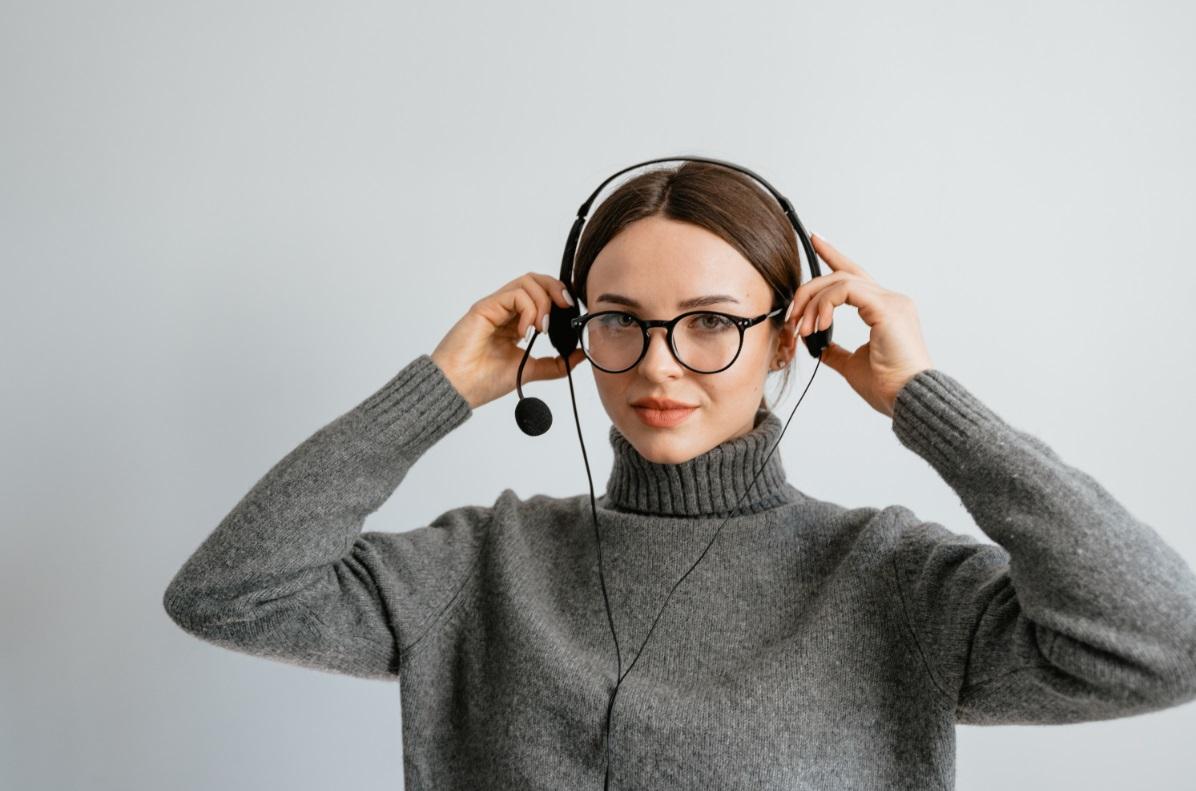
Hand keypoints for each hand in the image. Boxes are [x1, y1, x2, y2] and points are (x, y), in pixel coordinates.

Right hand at [431, 272, 586, 409]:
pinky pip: (515, 294)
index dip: (560, 297)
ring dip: (543, 302)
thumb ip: (555, 364)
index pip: (541, 294)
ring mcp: (494, 307)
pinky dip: (528, 309)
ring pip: (527, 282)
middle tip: (565, 309)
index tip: (571, 315)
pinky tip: (524, 331)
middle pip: (536, 280)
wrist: (457, 389)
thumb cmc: (482, 381)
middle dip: (557, 290)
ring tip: (541, 329)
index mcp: (514, 322)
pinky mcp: (485, 307)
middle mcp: (504, 310)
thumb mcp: (530, 370)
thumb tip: (580, 355)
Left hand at [792, 234, 933, 417]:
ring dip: (813, 303)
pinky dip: (825, 304)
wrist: (910, 400)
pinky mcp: (886, 309)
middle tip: (792, 314)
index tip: (816, 240)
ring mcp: (891, 302)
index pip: (855, 276)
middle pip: (842, 275)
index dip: (834, 256)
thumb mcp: (854, 366)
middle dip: (810, 290)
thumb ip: (837, 352)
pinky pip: (846, 291)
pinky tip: (817, 323)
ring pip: (840, 282)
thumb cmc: (890, 387)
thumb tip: (819, 347)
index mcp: (886, 311)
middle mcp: (891, 300)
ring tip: (802, 327)